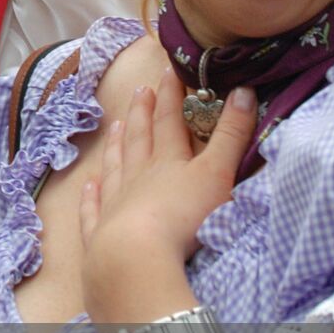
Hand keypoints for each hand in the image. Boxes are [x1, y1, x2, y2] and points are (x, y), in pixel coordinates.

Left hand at [78, 66, 255, 322]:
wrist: (137, 259)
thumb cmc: (183, 217)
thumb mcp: (217, 174)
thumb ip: (231, 136)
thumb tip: (245, 91)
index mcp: (167, 163)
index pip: (169, 122)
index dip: (171, 97)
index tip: (168, 73)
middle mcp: (137, 178)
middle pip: (139, 139)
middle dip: (142, 113)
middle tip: (140, 90)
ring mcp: (115, 205)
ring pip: (115, 168)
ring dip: (117, 146)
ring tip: (116, 126)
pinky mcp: (100, 236)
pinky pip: (93, 210)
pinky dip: (91, 196)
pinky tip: (88, 185)